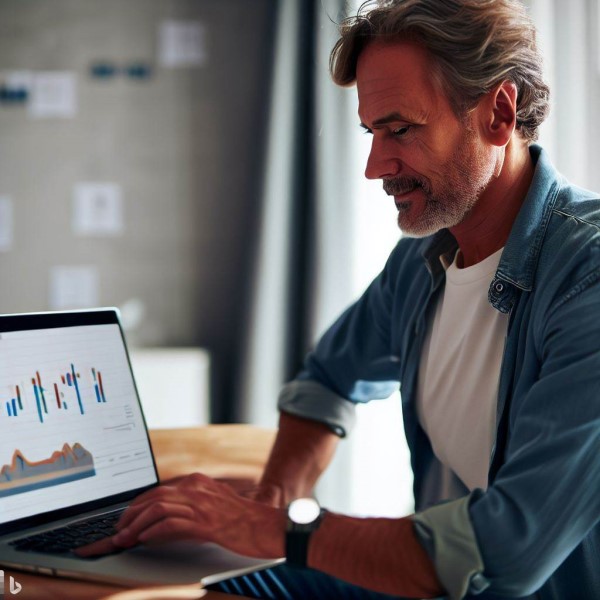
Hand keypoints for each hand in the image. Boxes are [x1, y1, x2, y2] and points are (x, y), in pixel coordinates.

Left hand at [75, 472, 285, 558]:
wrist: (266, 526)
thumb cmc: (243, 520)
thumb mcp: (215, 504)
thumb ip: (192, 506)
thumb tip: (163, 521)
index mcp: (198, 482)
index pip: (159, 489)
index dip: (138, 505)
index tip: (126, 518)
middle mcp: (197, 488)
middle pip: (154, 495)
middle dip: (131, 514)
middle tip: (118, 530)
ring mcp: (201, 504)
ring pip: (157, 508)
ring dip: (136, 525)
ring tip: (125, 539)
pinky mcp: (205, 522)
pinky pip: (170, 523)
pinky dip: (153, 532)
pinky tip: (145, 540)